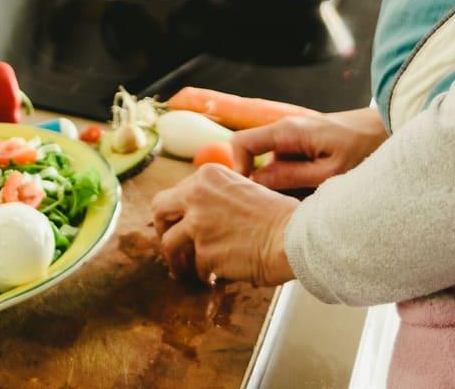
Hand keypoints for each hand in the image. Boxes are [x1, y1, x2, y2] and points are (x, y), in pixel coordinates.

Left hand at [151, 164, 297, 285]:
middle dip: (162, 228)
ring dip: (176, 259)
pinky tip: (213, 277)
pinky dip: (203, 274)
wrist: (295, 236)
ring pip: (168, 243)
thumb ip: (218, 197)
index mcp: (208, 176)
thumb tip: (202, 214)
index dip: (180, 211)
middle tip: (171, 242)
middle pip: (160, 210)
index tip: (184, 223)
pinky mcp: (204, 253)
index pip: (178, 192)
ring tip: (183, 270)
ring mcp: (198, 225)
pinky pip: (195, 267)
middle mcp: (197, 196)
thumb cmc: (280, 216)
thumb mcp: (244, 189)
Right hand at [232, 107, 388, 190]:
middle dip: (266, 186)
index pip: (241, 143)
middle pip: (257, 160)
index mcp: (288, 131)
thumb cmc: (365, 148)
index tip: (248, 193)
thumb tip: (256, 184)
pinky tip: (320, 194)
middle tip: (287, 207)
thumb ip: (290, 178)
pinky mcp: (306, 147)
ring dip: (286, 187)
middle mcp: (287, 131)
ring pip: (275, 167)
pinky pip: (290, 167)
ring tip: (312, 201)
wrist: (390, 130)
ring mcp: (296, 139)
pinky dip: (299, 183)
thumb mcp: (329, 172)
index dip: (237, 168)